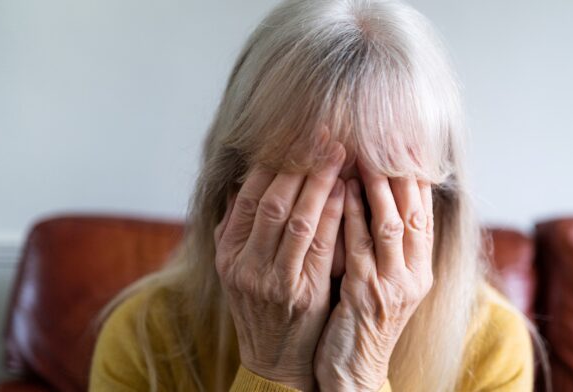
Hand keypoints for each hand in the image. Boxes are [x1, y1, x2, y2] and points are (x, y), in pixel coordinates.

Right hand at [214, 142, 345, 390]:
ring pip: (296, 219)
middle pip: (272, 201)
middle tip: (322, 133)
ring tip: (338, 152)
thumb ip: (238, 228)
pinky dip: (332, 213)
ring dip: (319, 181)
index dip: (272, 162)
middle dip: (299, 163)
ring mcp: (272, 280)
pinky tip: (345, 189)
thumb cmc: (263, 306)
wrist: (276, 360)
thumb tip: (245, 181)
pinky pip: (319, 244)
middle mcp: (245, 264)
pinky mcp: (302, 293)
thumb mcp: (238, 268)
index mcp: (228, 252)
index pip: (248, 195)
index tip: (294, 134)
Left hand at [313, 160, 434, 390]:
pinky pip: (360, 247)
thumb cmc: (362, 322)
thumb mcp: (383, 283)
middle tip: (387, 137)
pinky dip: (352, 215)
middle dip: (400, 172)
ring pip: (390, 224)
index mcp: (420, 270)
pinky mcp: (366, 295)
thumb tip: (378, 201)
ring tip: (362, 153)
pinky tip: (340, 190)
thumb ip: (385, 247)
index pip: (424, 213)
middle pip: (414, 212)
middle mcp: (414, 275)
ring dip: (375, 186)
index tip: (406, 143)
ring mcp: (392, 285)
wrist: (354, 372)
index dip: (416, 176)